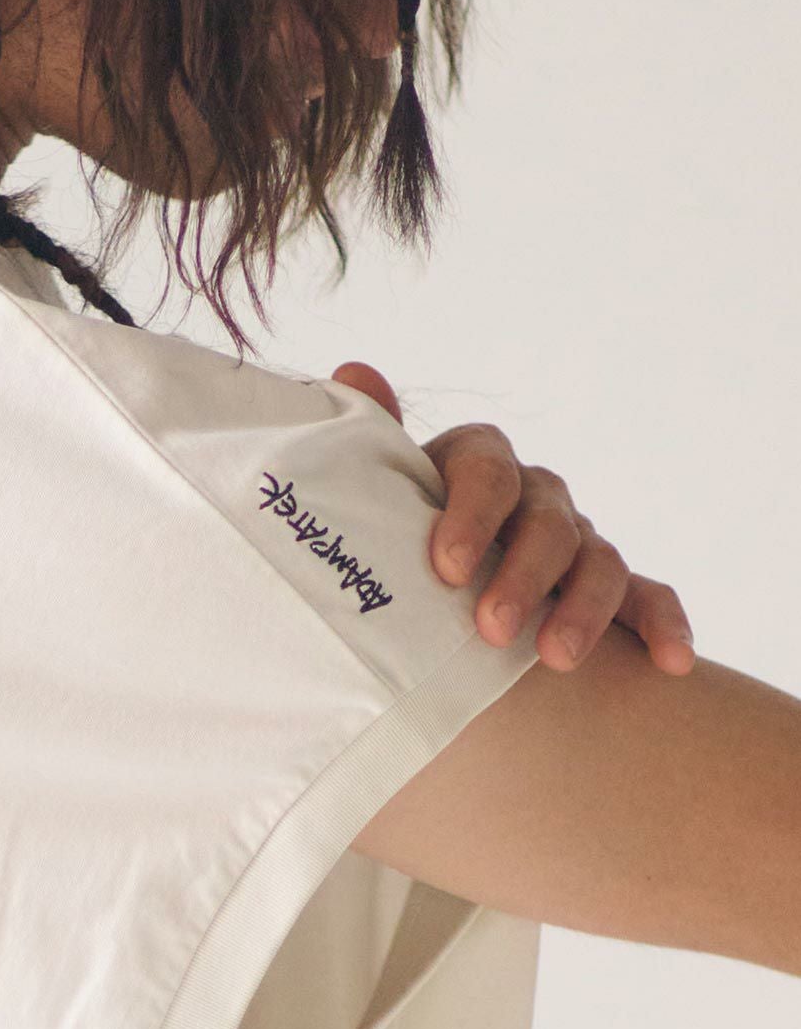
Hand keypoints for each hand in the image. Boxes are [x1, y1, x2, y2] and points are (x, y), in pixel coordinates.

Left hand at [330, 360, 695, 675]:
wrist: (417, 585)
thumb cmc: (392, 533)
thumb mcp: (377, 490)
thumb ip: (373, 438)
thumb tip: (355, 369)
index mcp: (479, 463)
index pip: (488, 472)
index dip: (471, 517)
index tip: (446, 569)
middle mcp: (534, 496)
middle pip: (547, 523)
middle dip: (523, 577)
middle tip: (491, 629)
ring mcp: (576, 541)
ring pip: (598, 562)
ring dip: (584, 610)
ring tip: (555, 659)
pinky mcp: (610, 591)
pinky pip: (647, 597)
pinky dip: (663, 625)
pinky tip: (674, 660)